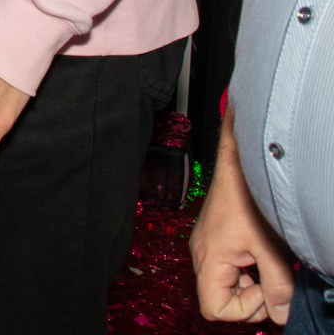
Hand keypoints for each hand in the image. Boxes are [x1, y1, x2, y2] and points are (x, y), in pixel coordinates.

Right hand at [192, 112, 293, 322]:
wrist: (240, 164)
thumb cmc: (251, 199)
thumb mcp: (271, 248)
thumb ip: (277, 286)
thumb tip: (280, 316)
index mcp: (209, 260)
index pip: (213, 309)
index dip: (243, 309)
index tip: (263, 288)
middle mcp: (201, 256)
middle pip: (218, 299)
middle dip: (249, 299)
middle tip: (270, 279)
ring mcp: (206, 247)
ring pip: (224, 284)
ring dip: (249, 285)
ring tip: (267, 263)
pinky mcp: (213, 239)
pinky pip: (226, 269)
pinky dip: (245, 271)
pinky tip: (260, 254)